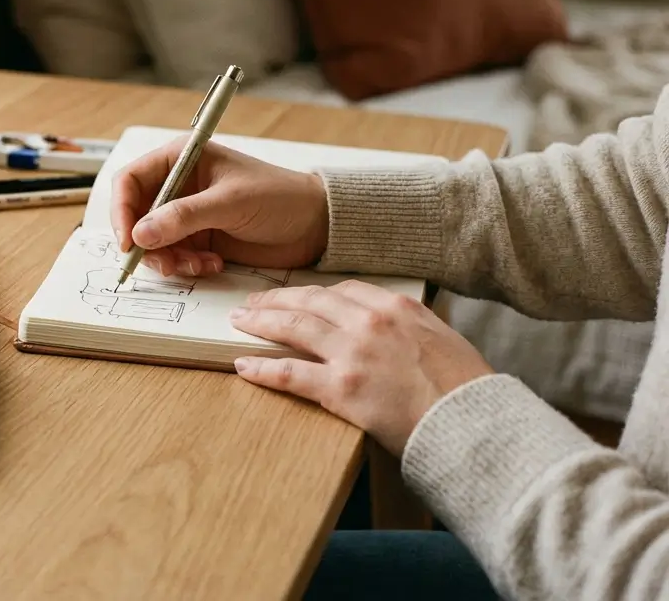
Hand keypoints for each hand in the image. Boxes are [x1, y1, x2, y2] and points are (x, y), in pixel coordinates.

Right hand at [110, 136, 328, 276]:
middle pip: (136, 216)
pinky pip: (174, 257)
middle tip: (165, 263)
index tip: (128, 240)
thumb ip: (184, 217)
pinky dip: (186, 266)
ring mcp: (187, 215)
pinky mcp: (198, 239)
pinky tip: (212, 264)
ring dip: (168, 259)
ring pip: (152, 242)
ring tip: (197, 265)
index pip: (130, 181)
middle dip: (146, 243)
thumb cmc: (279, 197)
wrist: (315, 225)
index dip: (122, 211)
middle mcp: (178, 186)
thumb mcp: (230, 203)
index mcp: (181, 159)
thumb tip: (140, 234)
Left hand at [229, 280, 494, 455]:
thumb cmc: (465, 388)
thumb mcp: (442, 339)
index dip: (312, 292)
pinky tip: (243, 365)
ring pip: (293, 327)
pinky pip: (288, 373)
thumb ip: (411, 326)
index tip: (297, 296)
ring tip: (240, 322)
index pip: (342, 290)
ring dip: (261, 322)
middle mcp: (369, 322)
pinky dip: (262, 368)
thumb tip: (395, 329)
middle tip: (253, 303)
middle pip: (310, 301)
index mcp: (397, 307)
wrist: (473, 422)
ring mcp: (352, 353)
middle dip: (277, 299)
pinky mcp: (340, 388)